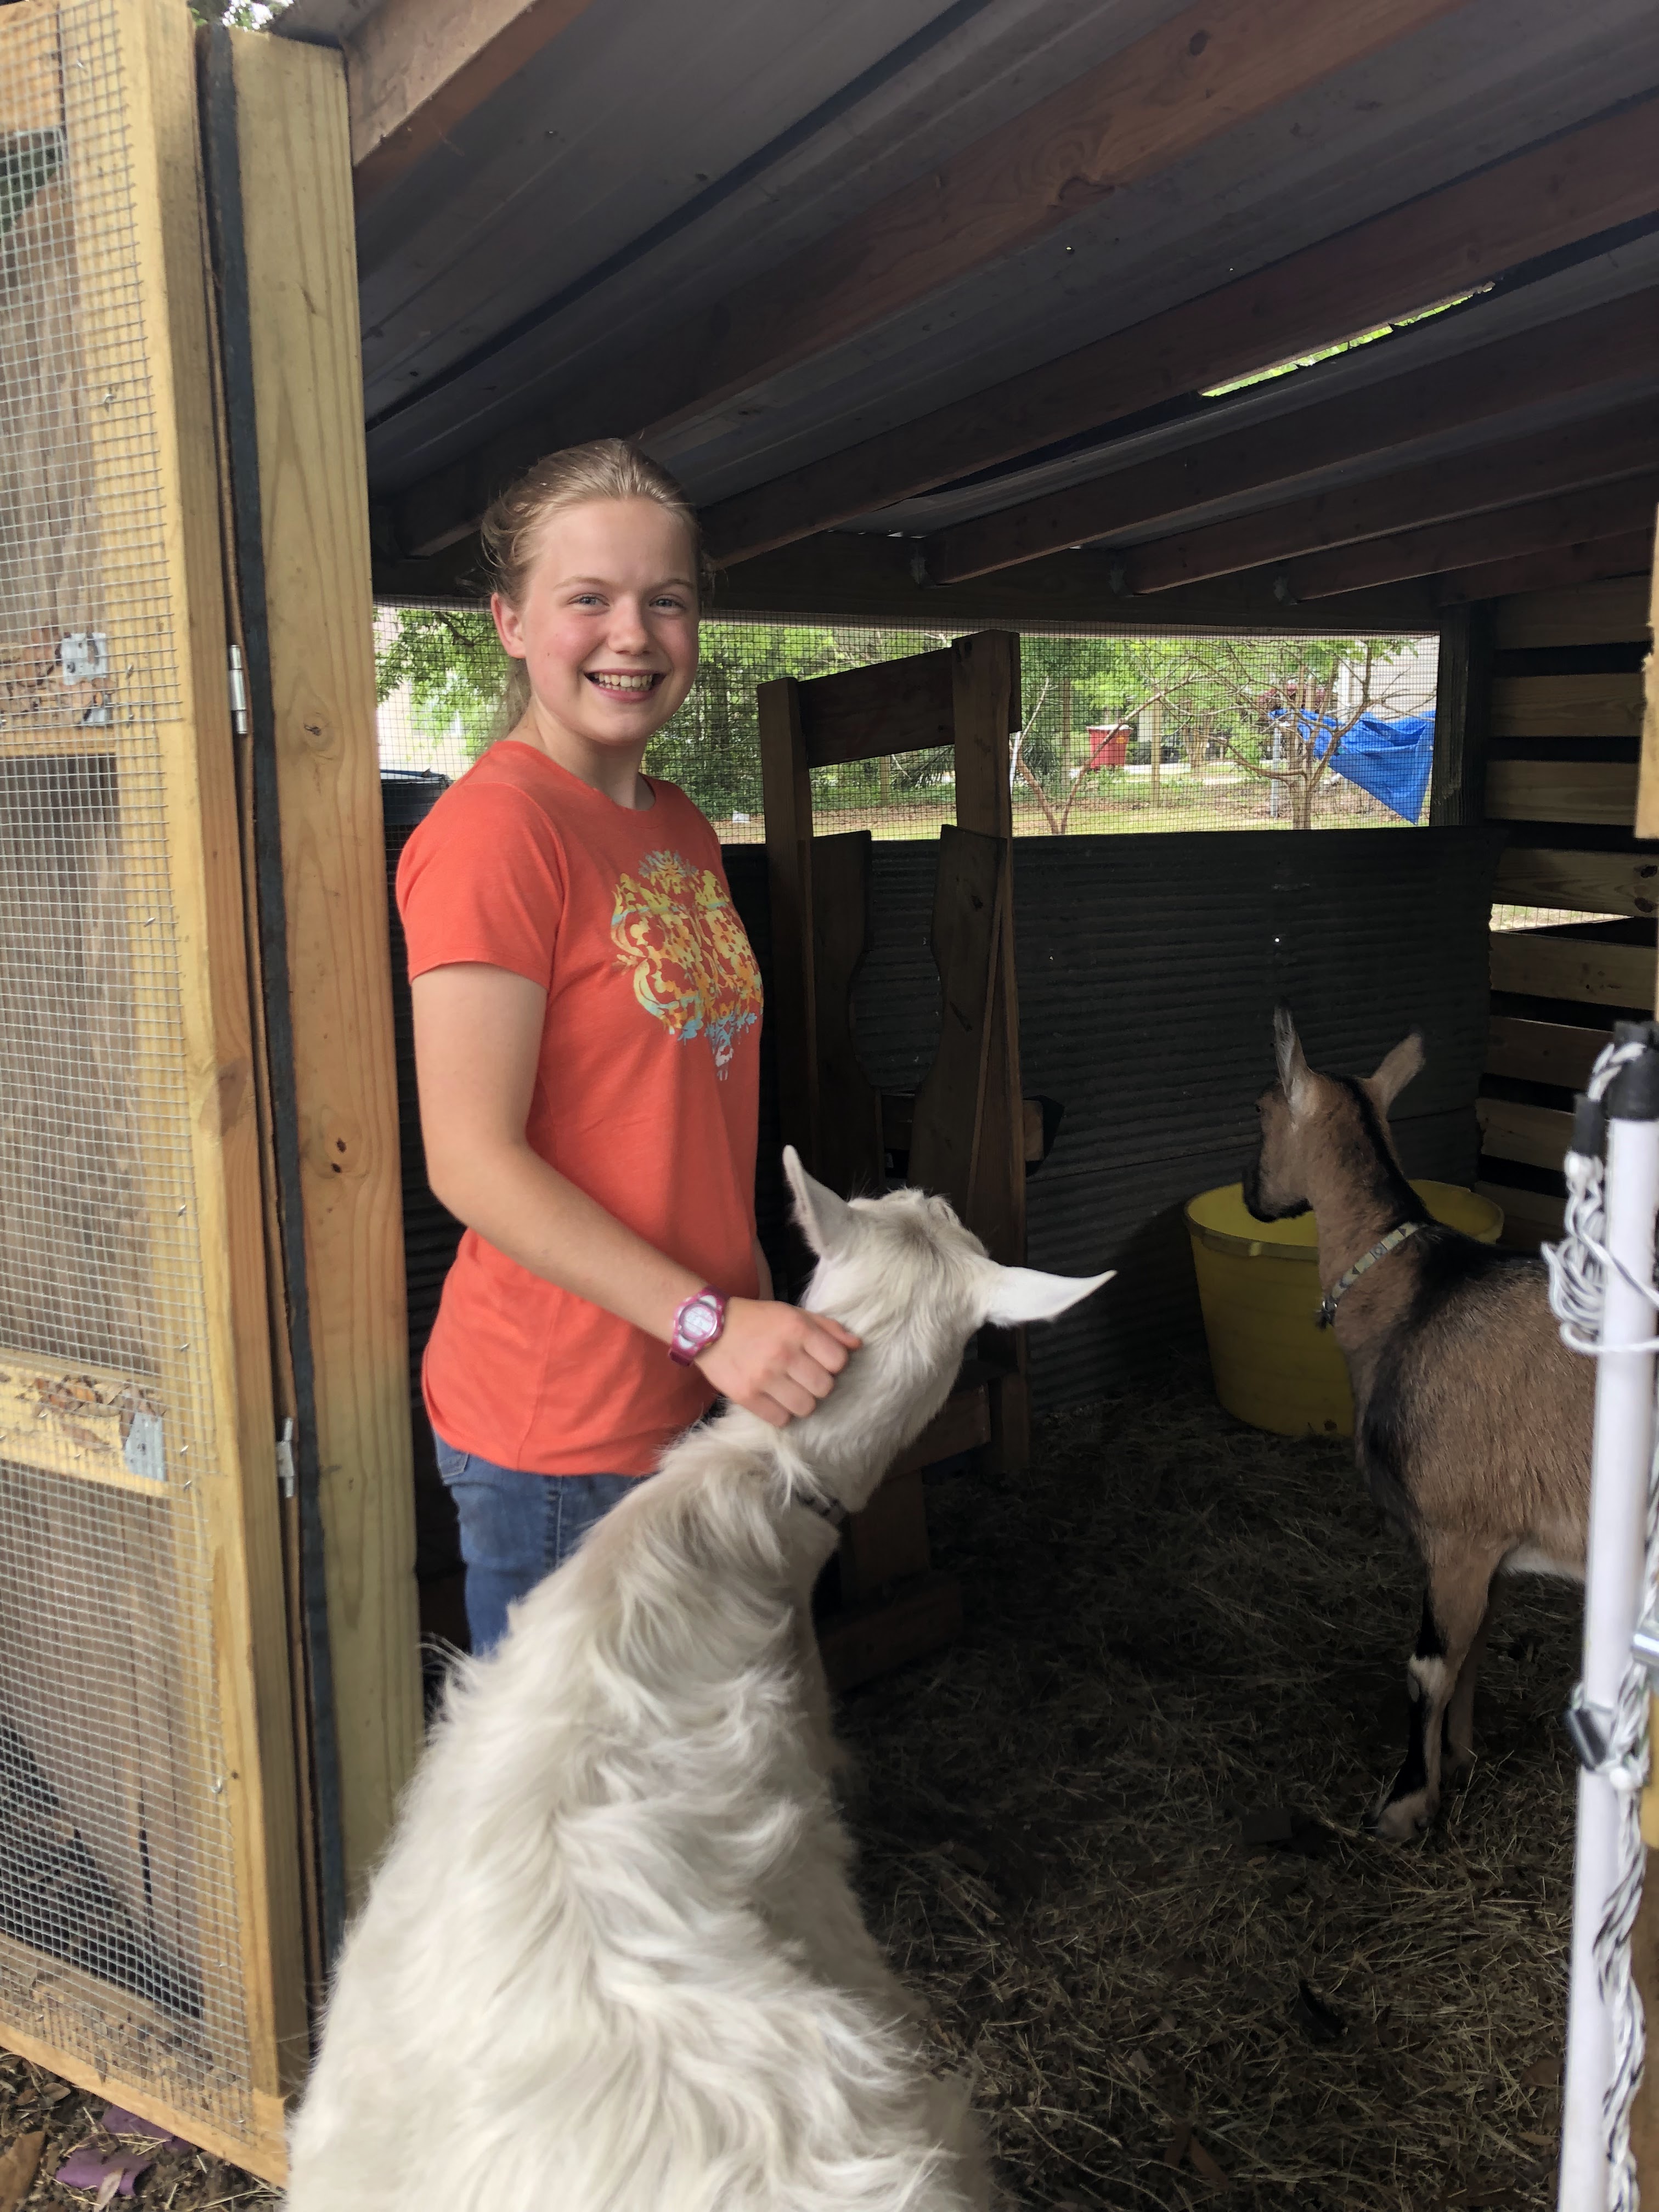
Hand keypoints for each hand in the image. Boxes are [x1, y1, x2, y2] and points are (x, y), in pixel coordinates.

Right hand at [696, 1298, 860, 1427]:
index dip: (834, 1363)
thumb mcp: (793, 1314)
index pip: (838, 1361)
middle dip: (818, 1384)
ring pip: (805, 1407)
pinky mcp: (746, 1396)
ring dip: (802, 1401)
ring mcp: (764, 1377)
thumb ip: (827, 1328)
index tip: (821, 1361)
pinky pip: (780, 1420)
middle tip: (804, 1377)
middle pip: (824, 1388)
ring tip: (790, 1390)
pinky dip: (781, 1413)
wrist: (708, 1327)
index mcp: (797, 1329)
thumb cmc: (757, 1320)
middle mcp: (783, 1353)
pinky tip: (774, 1399)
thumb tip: (857, 1345)